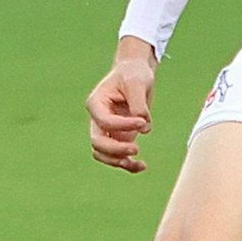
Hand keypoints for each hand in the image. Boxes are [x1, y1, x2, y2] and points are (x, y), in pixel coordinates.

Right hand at [86, 36, 157, 172]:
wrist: (136, 74)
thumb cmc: (133, 74)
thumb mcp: (137, 82)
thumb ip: (138, 103)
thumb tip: (144, 128)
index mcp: (96, 103)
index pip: (104, 121)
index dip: (123, 125)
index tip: (143, 122)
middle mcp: (98, 119)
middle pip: (97, 142)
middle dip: (115, 149)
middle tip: (136, 148)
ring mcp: (107, 130)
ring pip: (103, 154)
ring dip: (118, 161)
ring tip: (138, 162)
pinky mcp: (119, 137)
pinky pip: (117, 157)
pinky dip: (128, 165)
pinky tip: (142, 166)